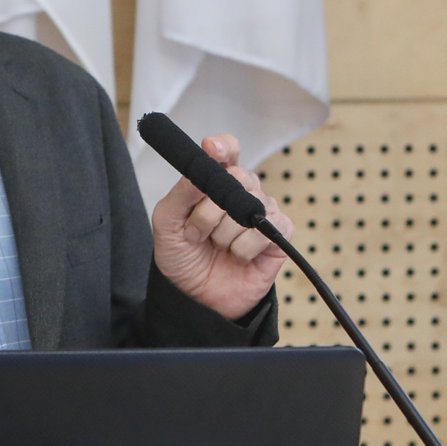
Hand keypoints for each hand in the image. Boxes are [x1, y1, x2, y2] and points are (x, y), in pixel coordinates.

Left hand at [150, 134, 292, 321]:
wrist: (195, 298)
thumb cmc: (183, 257)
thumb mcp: (168, 223)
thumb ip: (182, 193)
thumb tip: (202, 169)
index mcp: (215, 182)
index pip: (227, 151)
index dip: (223, 147)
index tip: (212, 149)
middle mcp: (242, 191)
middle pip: (237, 177)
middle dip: (208, 211)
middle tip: (195, 232)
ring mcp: (263, 212)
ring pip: (247, 208)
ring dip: (222, 235)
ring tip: (217, 247)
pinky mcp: (278, 235)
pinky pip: (264, 231)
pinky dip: (243, 249)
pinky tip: (238, 257)